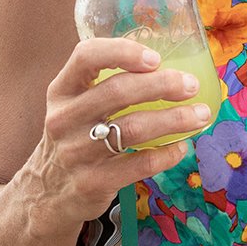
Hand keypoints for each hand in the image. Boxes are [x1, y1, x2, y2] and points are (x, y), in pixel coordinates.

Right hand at [25, 36, 208, 238]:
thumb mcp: (75, 107)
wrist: (45, 194)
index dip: (123, 52)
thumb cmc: (75, 138)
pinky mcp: (91, 183)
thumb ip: (108, 84)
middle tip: (191, 86)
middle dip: (162, 85)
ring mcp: (75, 153)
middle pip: (117, 91)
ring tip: (201, 115)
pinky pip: (138, 164)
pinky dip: (166, 154)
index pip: (85, 56)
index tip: (156, 58)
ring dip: (175, 119)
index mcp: (61, 91)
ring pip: (133, 128)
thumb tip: (172, 67)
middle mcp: (64, 119)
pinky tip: (181, 147)